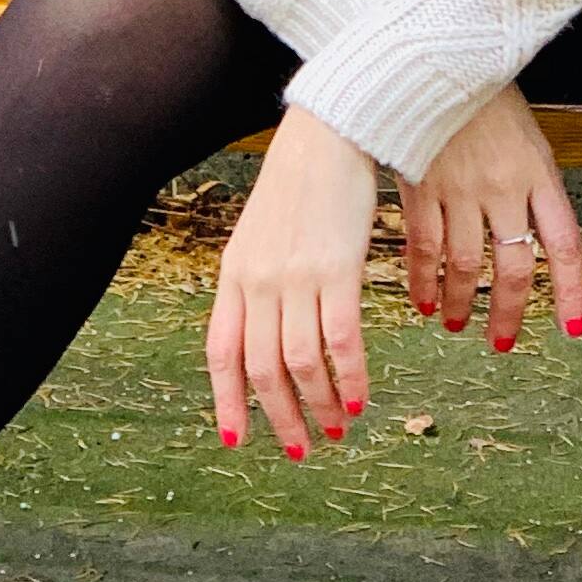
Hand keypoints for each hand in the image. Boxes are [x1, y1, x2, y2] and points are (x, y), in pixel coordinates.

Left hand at [206, 104, 378, 459]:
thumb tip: (264, 327)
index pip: (221, 353)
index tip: (236, 439)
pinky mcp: (337, 269)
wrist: (330, 133)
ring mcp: (296, 277)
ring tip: (335, 429)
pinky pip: (341, 340)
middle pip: (262, 369)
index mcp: (234, 275)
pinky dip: (350, 377)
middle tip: (301, 448)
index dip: (228, 401)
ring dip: (318, 405)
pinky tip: (359, 398)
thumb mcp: (260, 233)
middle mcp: (258, 282)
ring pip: (301, 363)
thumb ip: (257, 280)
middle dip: (280, 417)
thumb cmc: (301, 181)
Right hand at [398, 88, 581, 353]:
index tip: (573, 326)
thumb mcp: (529, 136)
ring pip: (464, 264)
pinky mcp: (420, 184)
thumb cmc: (486, 94)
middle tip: (502, 341)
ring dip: (460, 301)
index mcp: (538, 173)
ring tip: (456, 322)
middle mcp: (503, 186)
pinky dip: (423, 279)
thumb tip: (539, 235)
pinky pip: (423, 245)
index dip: (570, 289)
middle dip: (508, 312)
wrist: (438, 55)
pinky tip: (424, 298)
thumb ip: (535, 186)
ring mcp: (460, 188)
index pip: (564, 243)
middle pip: (513, 266)